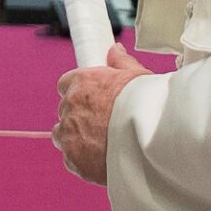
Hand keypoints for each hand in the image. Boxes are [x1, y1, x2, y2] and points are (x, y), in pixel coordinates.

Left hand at [53, 43, 152, 185]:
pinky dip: (81, 159)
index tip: (90, 99)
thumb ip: (121, 62)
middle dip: (78, 115)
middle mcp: (70, 106)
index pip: (65, 84)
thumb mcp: (138, 76)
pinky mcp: (73, 159)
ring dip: (74, 137)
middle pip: (65, 110)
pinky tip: (100, 159)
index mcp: (83, 82)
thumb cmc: (146, 104)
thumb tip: (114, 50)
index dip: (78, 92)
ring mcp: (69, 133)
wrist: (150, 139)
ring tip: (98, 143)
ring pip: (61, 134)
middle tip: (100, 123)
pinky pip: (70, 159)